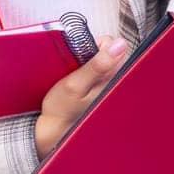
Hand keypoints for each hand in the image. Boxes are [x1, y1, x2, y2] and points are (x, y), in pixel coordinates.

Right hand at [34, 37, 129, 157]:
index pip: (113, 46)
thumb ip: (98, 64)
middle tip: (77, 68)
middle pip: (108, 52)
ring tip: (76, 76)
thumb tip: (120, 44)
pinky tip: (78, 82)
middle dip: (91, 54)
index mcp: (113, 80)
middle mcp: (115, 83)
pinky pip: (96, 72)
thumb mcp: (76, 83)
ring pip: (101, 61)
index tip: (82, 54)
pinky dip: (86, 72)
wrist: (53, 129)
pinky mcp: (101, 91)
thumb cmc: (62, 110)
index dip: (95, 44)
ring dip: (88, 63)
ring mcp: (108, 88)